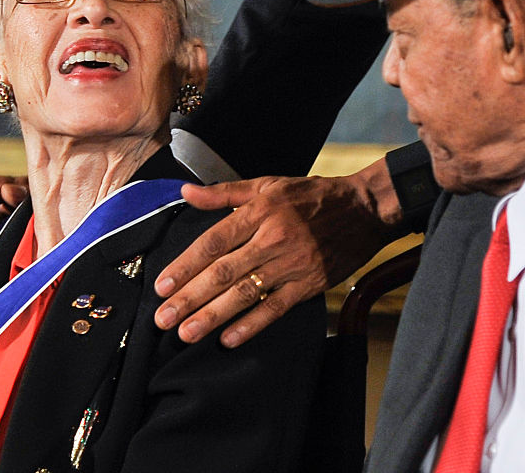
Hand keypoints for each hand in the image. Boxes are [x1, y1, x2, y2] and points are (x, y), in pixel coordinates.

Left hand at [154, 158, 404, 347]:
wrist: (362, 210)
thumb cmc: (309, 195)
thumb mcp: (266, 185)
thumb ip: (223, 193)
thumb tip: (185, 193)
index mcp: (258, 212)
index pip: (213, 242)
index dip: (185, 266)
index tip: (161, 286)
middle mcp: (271, 239)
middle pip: (223, 273)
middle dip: (189, 298)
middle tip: (162, 319)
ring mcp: (291, 265)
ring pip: (244, 294)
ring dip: (212, 316)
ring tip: (185, 334)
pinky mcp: (309, 285)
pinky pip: (276, 309)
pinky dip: (251, 325)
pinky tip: (227, 339)